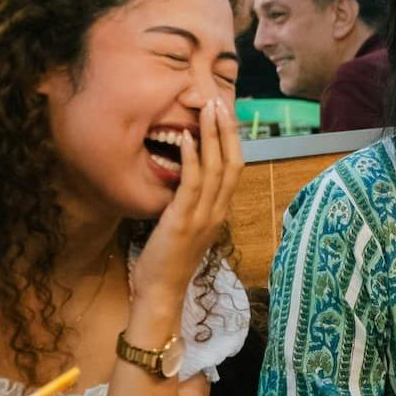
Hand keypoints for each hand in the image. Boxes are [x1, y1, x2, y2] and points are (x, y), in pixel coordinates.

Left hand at [136, 97, 243, 310]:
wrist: (161, 293)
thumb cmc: (169, 261)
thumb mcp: (187, 227)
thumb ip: (192, 205)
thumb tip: (187, 181)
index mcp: (219, 212)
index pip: (234, 169)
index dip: (233, 140)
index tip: (226, 115)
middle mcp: (217, 211)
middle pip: (232, 163)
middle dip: (227, 130)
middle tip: (220, 102)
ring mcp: (202, 216)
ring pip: (215, 169)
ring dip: (212, 136)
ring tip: (207, 109)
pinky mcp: (182, 220)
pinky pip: (191, 184)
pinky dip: (192, 158)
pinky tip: (188, 138)